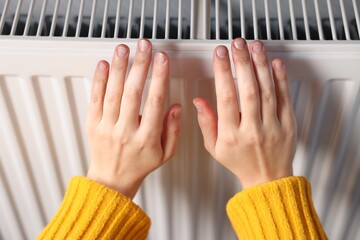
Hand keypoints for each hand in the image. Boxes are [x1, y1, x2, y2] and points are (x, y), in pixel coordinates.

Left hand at [86, 39, 181, 198]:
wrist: (111, 180)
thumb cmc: (139, 165)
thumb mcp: (166, 154)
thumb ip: (173, 130)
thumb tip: (177, 107)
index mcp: (147, 138)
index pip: (154, 102)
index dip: (159, 78)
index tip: (163, 60)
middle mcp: (125, 131)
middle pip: (132, 92)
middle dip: (140, 65)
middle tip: (145, 46)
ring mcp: (107, 127)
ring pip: (112, 92)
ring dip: (119, 68)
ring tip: (124, 49)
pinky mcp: (93, 124)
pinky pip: (95, 99)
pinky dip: (99, 80)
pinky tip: (104, 64)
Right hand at [193, 38, 296, 188]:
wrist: (267, 179)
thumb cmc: (240, 162)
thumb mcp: (214, 148)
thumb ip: (206, 123)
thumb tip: (198, 101)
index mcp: (232, 134)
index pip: (226, 98)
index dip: (222, 73)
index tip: (219, 55)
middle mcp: (253, 129)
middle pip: (247, 90)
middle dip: (241, 63)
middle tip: (237, 44)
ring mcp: (272, 126)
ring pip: (267, 91)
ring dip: (260, 65)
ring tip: (254, 47)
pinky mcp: (288, 124)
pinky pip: (285, 99)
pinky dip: (281, 79)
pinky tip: (275, 63)